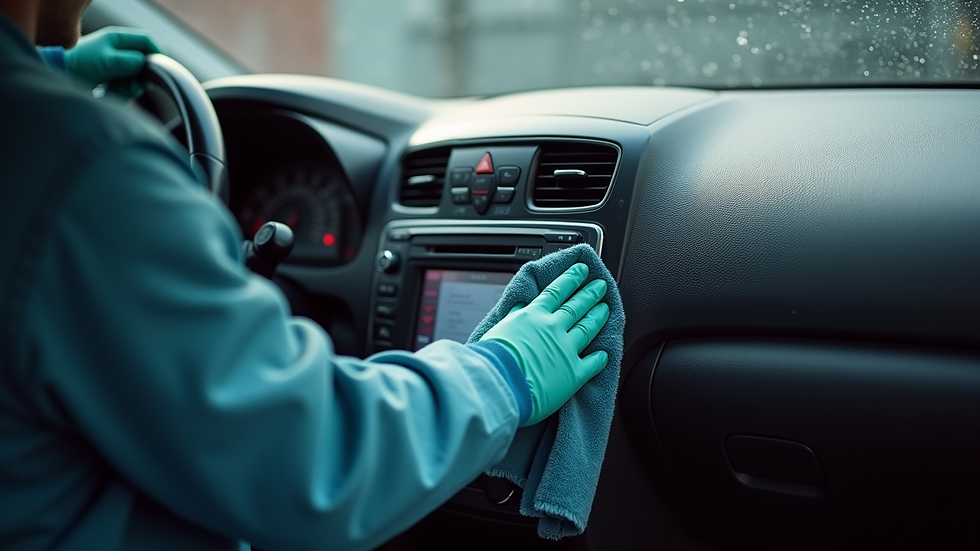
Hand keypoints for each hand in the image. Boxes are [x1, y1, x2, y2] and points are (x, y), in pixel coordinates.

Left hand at [66, 27, 163, 94]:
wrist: (58, 76)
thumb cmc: (79, 62)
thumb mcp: (108, 60)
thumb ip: (131, 62)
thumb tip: (147, 66)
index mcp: (118, 39)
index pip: (147, 41)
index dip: (156, 54)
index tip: (160, 70)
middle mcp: (119, 51)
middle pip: (144, 64)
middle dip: (141, 77)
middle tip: (133, 85)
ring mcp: (115, 66)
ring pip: (136, 79)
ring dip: (130, 87)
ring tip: (115, 89)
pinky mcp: (110, 80)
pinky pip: (126, 89)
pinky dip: (121, 94)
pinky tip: (109, 93)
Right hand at [481, 263, 609, 425]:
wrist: (499, 384)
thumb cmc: (493, 359)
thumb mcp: (499, 328)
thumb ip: (514, 317)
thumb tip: (521, 307)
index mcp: (534, 315)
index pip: (557, 291)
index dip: (572, 279)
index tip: (582, 271)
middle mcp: (553, 328)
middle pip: (576, 306)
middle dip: (590, 294)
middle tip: (600, 286)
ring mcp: (566, 349)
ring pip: (587, 327)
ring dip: (598, 317)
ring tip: (606, 308)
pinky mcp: (574, 373)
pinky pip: (592, 363)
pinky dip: (600, 358)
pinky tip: (604, 354)